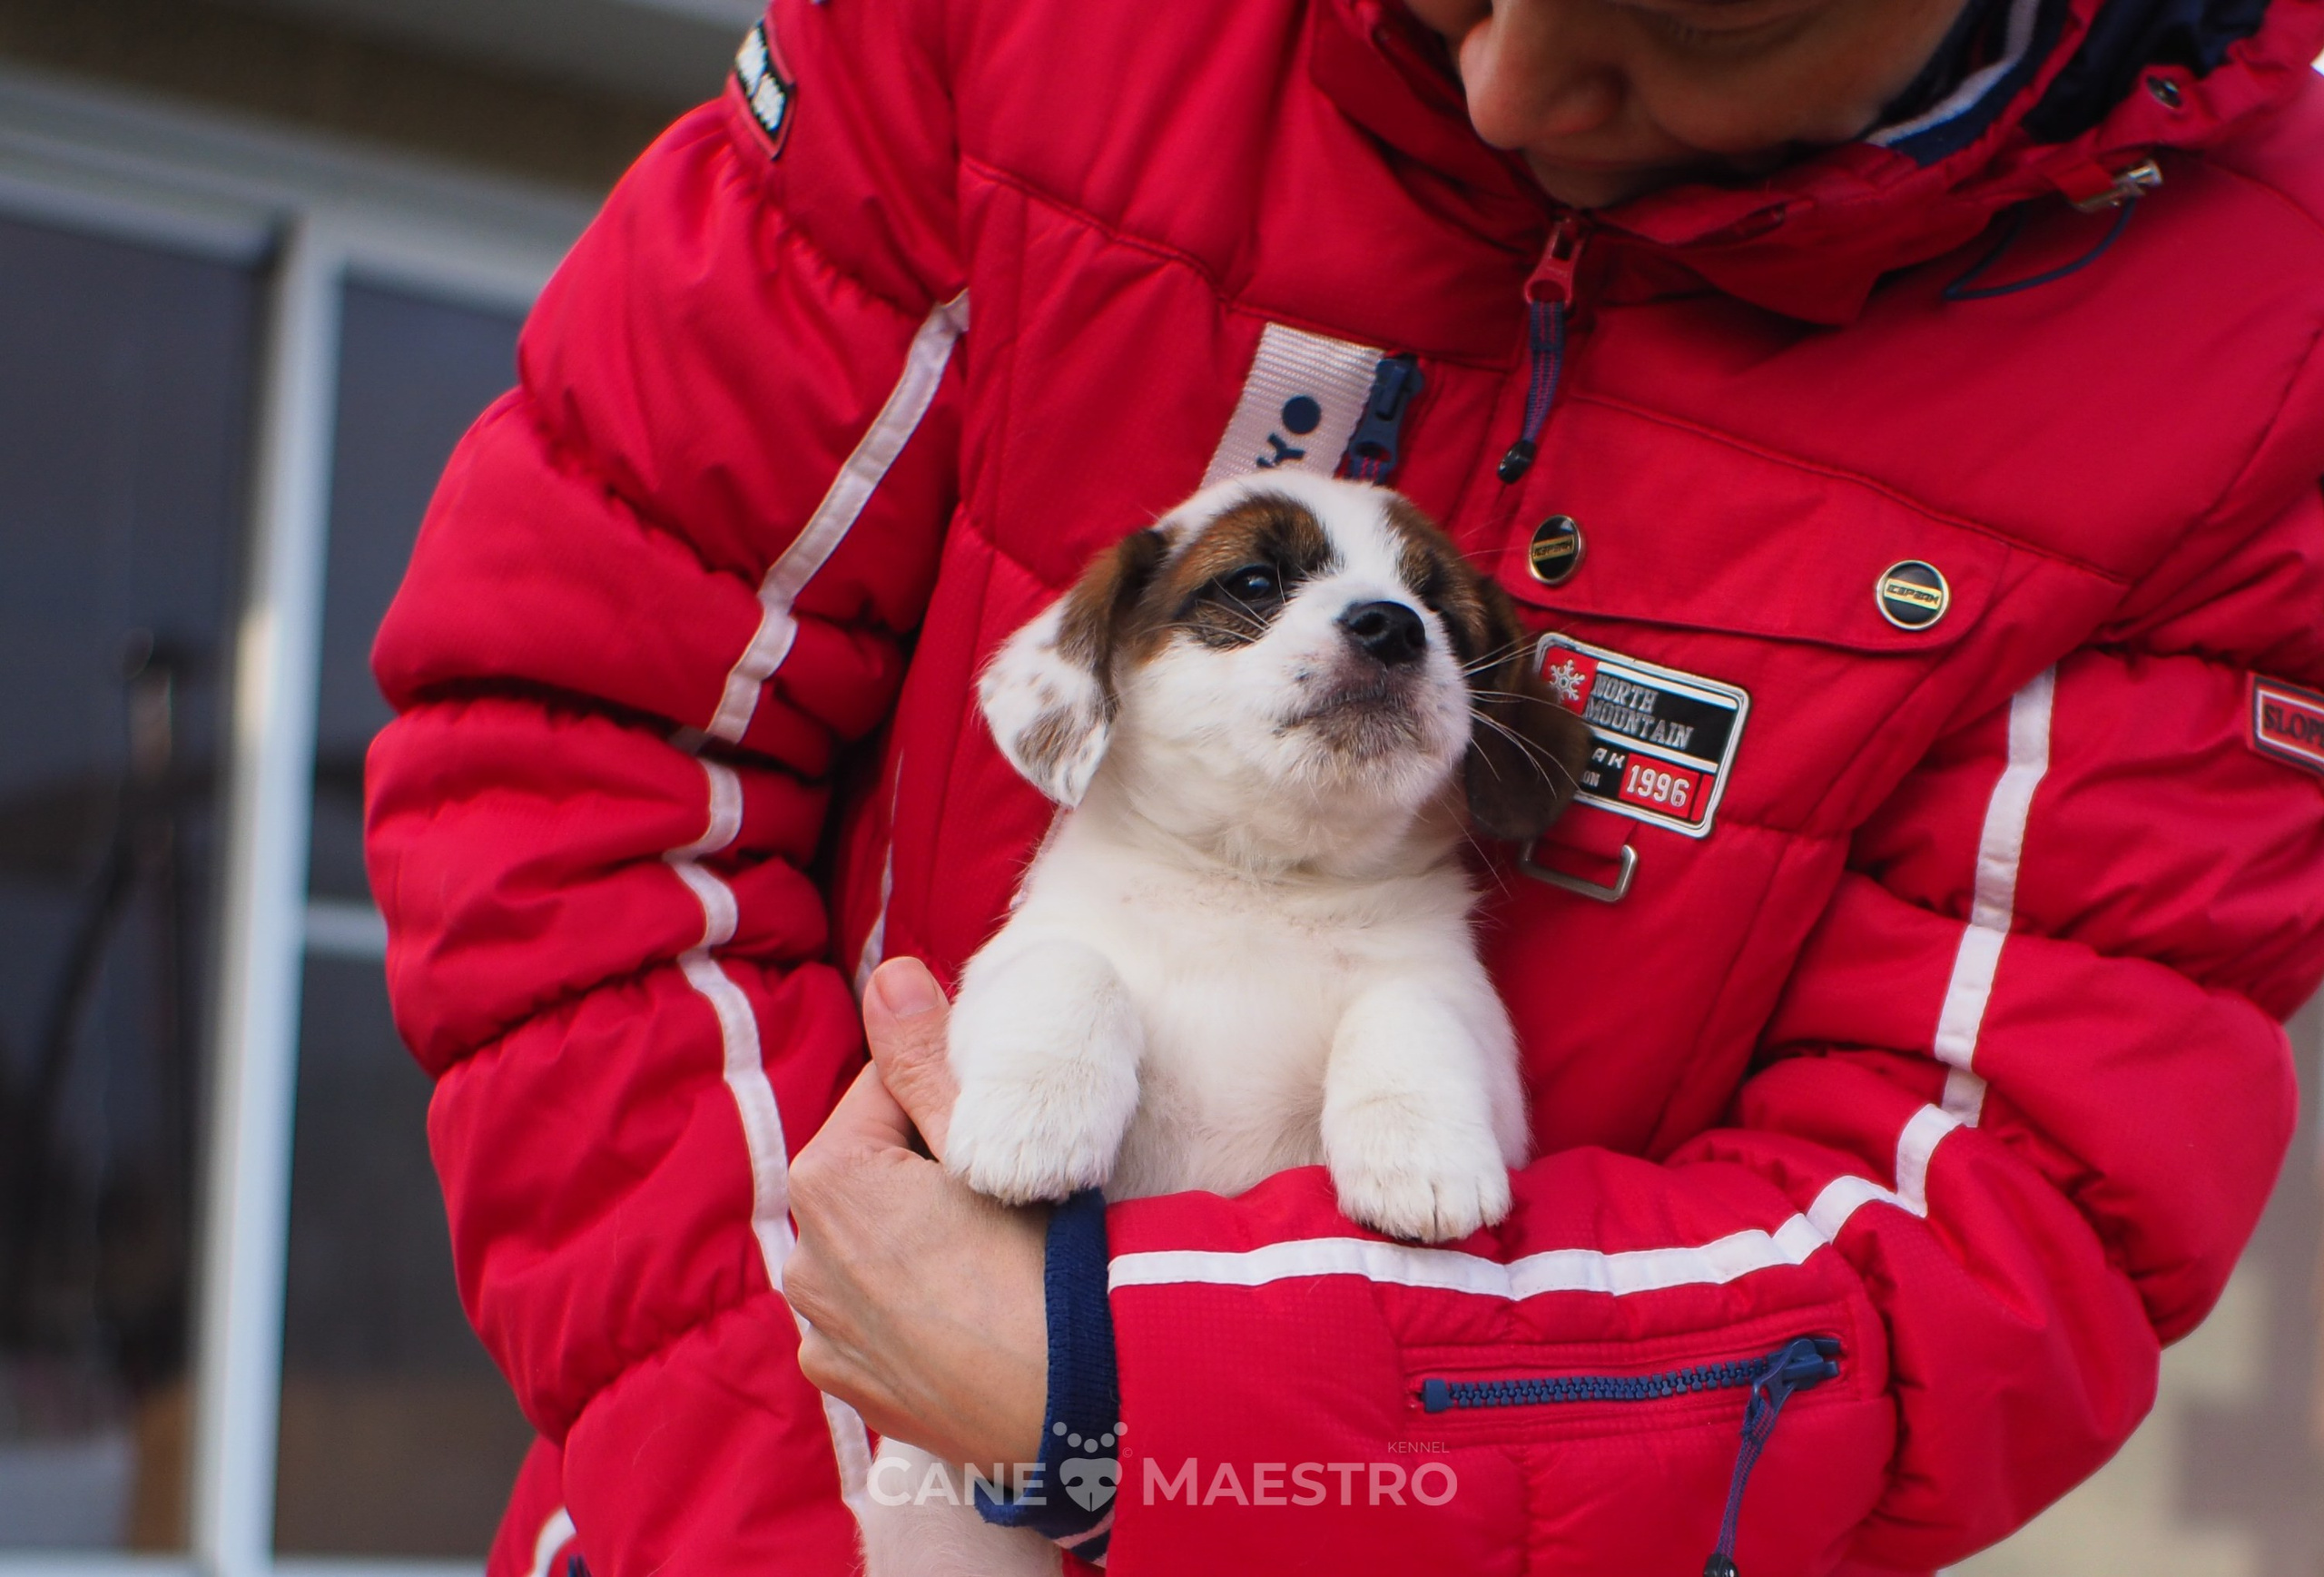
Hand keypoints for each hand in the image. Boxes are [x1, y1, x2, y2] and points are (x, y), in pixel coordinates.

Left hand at [787, 957, 1050, 1470]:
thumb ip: (928, 1056)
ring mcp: (822, 1331)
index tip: (1003, 1126)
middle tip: (1010, 1196)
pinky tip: (972, 1314)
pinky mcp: (850, 1387)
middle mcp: (804, 1256)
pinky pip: (874, 1320)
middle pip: (878, 1174)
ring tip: (996, 1260)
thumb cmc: (1044, 1258)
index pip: (891, 1093)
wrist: (1080, 1401)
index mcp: (828, 1178)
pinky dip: (912, 1310)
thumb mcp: (988, 1140)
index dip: (954, 1101)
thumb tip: (888, 973)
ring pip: (874, 1247)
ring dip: (919, 1239)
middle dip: (931, 1170)